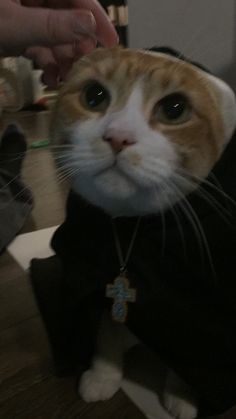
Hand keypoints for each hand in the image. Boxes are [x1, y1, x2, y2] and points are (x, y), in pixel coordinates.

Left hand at [0, 0, 117, 85]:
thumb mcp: (15, 24)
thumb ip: (51, 25)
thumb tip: (90, 25)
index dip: (96, 17)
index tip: (111, 42)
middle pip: (68, 18)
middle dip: (77, 46)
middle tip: (84, 67)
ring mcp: (25, 14)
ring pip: (55, 36)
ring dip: (63, 60)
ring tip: (66, 80)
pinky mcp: (18, 32)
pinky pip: (40, 45)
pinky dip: (47, 63)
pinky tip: (49, 79)